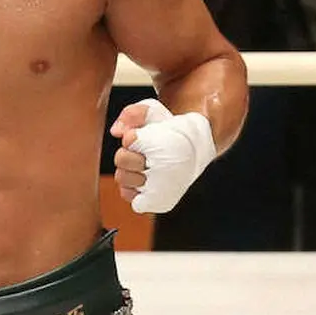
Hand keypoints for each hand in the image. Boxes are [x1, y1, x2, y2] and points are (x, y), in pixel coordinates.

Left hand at [110, 98, 216, 213]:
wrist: (199, 152)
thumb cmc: (173, 130)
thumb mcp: (155, 111)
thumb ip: (132, 114)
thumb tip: (116, 132)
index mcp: (164, 144)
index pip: (129, 139)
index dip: (135, 135)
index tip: (150, 136)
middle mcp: (163, 170)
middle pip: (121, 158)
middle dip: (130, 152)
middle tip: (148, 152)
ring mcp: (160, 190)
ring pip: (122, 178)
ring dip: (130, 170)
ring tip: (148, 167)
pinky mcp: (158, 203)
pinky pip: (130, 197)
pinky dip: (135, 189)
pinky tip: (147, 180)